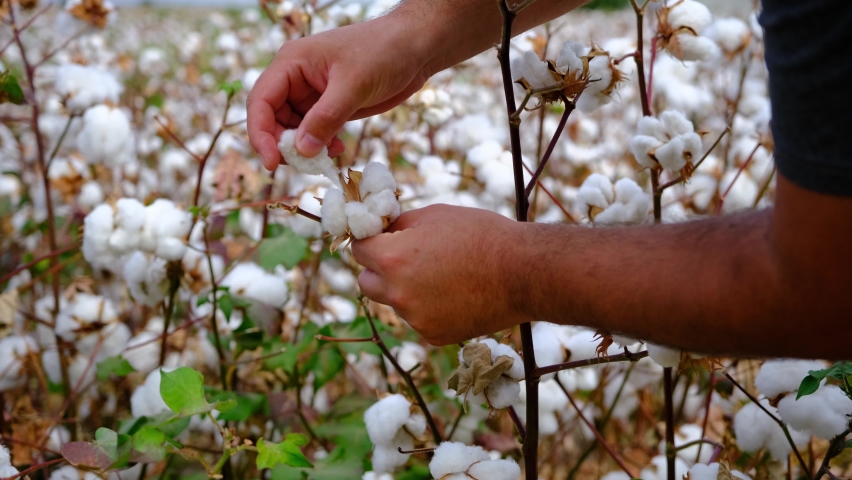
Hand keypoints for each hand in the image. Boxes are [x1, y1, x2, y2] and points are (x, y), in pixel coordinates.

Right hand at [247, 14, 434, 169]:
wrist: (415, 49)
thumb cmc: (383, 52)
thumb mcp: (353, 85)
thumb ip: (326, 118)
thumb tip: (302, 150)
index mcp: (292, 63)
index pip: (261, 101)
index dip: (261, 134)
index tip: (272, 163)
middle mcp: (295, 79)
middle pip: (272, 120)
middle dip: (284, 146)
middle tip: (306, 166)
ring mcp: (312, 94)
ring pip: (293, 130)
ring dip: (305, 149)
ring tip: (327, 157)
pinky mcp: (329, 106)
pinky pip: (313, 132)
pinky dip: (321, 146)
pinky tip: (338, 150)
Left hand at [352, 205, 532, 344]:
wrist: (523, 273)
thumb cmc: (482, 235)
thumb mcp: (435, 215)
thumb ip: (400, 225)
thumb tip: (382, 230)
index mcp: (392, 259)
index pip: (358, 250)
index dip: (370, 240)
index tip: (381, 237)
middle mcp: (398, 293)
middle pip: (366, 282)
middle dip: (379, 269)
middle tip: (405, 257)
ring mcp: (415, 319)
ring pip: (395, 302)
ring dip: (406, 289)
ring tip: (443, 274)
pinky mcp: (434, 336)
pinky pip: (419, 319)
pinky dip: (429, 307)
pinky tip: (456, 294)